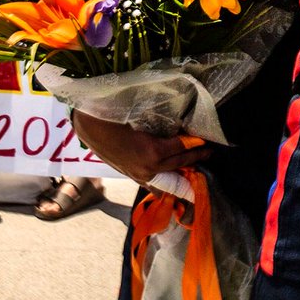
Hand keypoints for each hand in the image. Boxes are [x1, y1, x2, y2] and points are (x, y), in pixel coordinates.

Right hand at [72, 112, 212, 185]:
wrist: (90, 127)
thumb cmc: (114, 115)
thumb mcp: (141, 115)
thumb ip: (162, 123)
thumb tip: (181, 123)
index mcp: (153, 151)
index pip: (182, 147)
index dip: (196, 143)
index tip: (207, 140)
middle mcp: (150, 167)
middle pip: (180, 162)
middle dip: (197, 157)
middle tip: (210, 152)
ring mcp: (141, 174)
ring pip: (170, 176)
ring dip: (185, 171)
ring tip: (197, 166)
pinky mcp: (134, 176)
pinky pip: (156, 183)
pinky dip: (168, 182)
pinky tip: (175, 178)